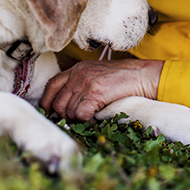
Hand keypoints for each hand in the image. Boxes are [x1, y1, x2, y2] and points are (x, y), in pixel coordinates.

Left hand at [40, 59, 163, 121]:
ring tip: (92, 116)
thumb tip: (66, 107)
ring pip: (69, 112)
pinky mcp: (95, 92)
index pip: (51, 86)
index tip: (50, 113)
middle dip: (65, 116)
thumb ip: (81, 84)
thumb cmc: (123, 78)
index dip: (47, 102)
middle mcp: (78, 74)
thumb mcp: (97, 74)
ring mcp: (86, 83)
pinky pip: (81, 115)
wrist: (142, 75)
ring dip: (79, 119)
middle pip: (58, 103)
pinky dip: (88, 120)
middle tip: (77, 120)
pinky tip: (97, 116)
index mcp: (77, 69)